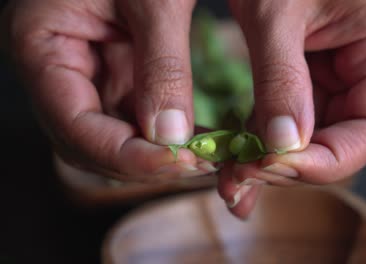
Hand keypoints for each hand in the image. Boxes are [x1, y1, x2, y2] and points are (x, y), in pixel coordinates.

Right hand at [2, 0, 217, 181]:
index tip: (176, 162)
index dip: (123, 155)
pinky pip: (139, 117)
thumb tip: (173, 137)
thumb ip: (162, 64)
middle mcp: (60, 69)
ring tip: (208, 158)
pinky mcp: (119, 72)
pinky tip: (204, 140)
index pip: (72, 126)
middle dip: (144, 161)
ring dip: (160, 154)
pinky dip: (170, 134)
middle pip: (92, 142)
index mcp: (41, 46)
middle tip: (199, 166)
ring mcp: (90, 73)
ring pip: (117, 136)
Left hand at [218, 0, 365, 218]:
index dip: (327, 161)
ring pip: (310, 137)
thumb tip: (281, 147)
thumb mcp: (277, 11)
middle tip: (243, 180)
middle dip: (290, 166)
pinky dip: (261, 143)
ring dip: (271, 163)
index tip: (276, 168)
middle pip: (340, 140)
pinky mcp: (306, 76)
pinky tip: (236, 165)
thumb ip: (281, 78)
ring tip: (232, 185)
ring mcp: (337, 74)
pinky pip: (288, 120)